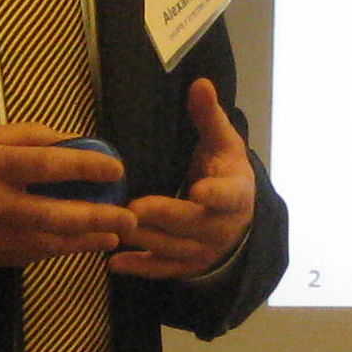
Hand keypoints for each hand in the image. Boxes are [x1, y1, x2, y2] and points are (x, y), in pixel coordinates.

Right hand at [0, 125, 135, 267]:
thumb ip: (37, 137)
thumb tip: (85, 144)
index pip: (45, 164)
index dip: (83, 167)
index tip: (117, 170)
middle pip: (52, 215)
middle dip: (96, 218)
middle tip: (129, 217)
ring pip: (50, 243)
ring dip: (88, 240)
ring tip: (116, 232)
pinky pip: (38, 254)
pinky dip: (68, 248)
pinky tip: (91, 240)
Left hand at [111, 78, 254, 279]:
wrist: (238, 218)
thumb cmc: (224, 172)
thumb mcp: (223, 143)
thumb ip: (209, 116)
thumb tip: (200, 82)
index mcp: (235, 193)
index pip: (228, 194)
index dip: (215, 194)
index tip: (199, 190)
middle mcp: (222, 227)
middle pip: (193, 224)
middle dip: (164, 216)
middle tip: (134, 206)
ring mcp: (204, 251)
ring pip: (173, 248)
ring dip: (144, 240)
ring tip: (114, 227)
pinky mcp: (186, 266)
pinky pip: (163, 269)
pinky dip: (139, 267)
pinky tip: (114, 263)